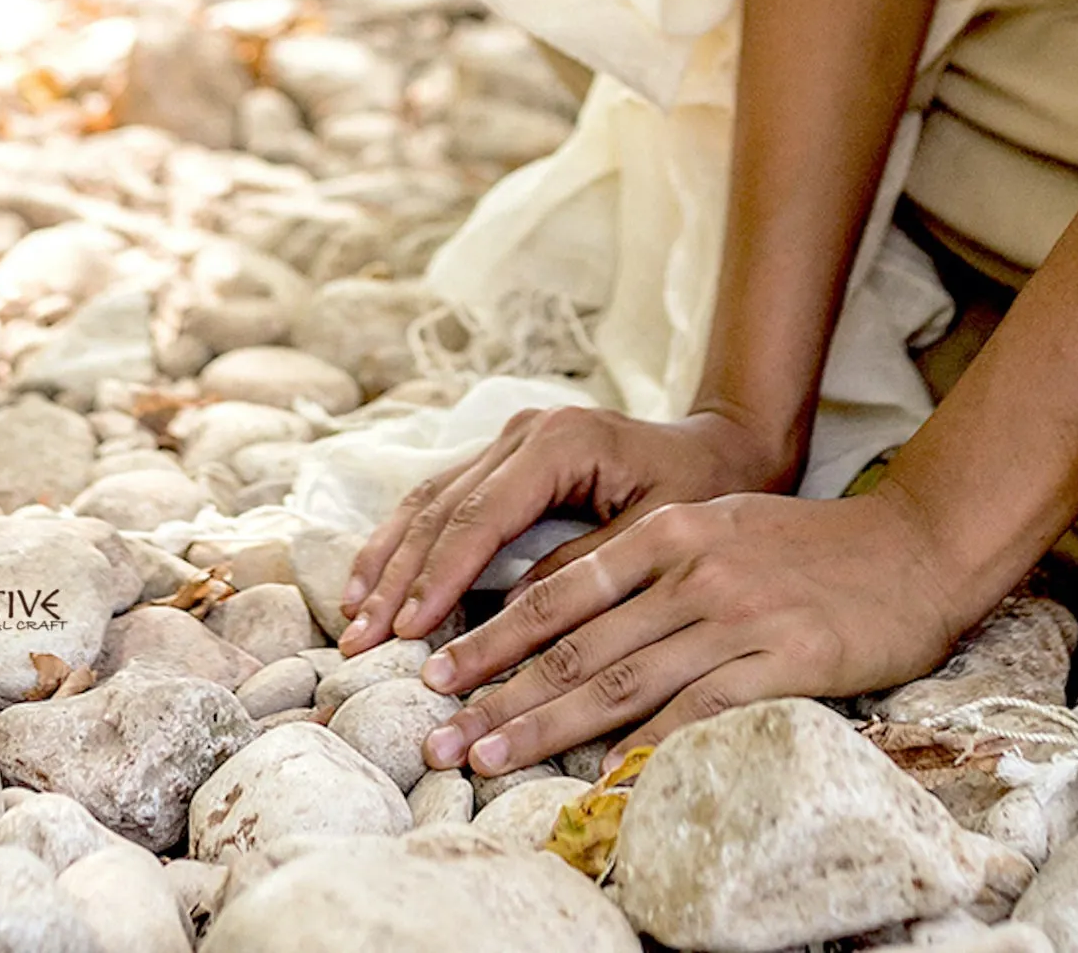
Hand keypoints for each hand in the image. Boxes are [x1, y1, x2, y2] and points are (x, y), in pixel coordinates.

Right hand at [336, 407, 796, 656]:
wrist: (725, 445)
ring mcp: (511, 437)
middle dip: (397, 580)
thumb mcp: (656, 534)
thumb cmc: (702, 492)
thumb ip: (586, 571)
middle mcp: (527, 430)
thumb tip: (512, 619)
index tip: (404, 636)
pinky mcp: (504, 456)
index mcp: (562, 442)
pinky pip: (441, 498)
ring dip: (387, 562)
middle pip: (443, 509)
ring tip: (352, 624)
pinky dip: (405, 543)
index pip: (480, 516)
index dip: (438, 579)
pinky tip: (374, 585)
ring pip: (429, 500)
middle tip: (360, 647)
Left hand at [420, 483, 974, 770]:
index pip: (563, 590)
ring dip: (544, 726)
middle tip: (437, 736)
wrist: (916, 549)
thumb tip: (570, 621)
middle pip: (577, 642)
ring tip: (487, 759)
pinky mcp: (780, 660)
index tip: (440, 674)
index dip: (495, 636)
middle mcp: (695, 568)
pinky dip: (642, 747)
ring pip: (619, 680)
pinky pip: (695, 711)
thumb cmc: (814, 548)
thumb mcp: (724, 530)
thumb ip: (654, 567)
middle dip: (498, 693)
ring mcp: (737, 615)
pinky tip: (600, 779)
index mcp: (674, 531)